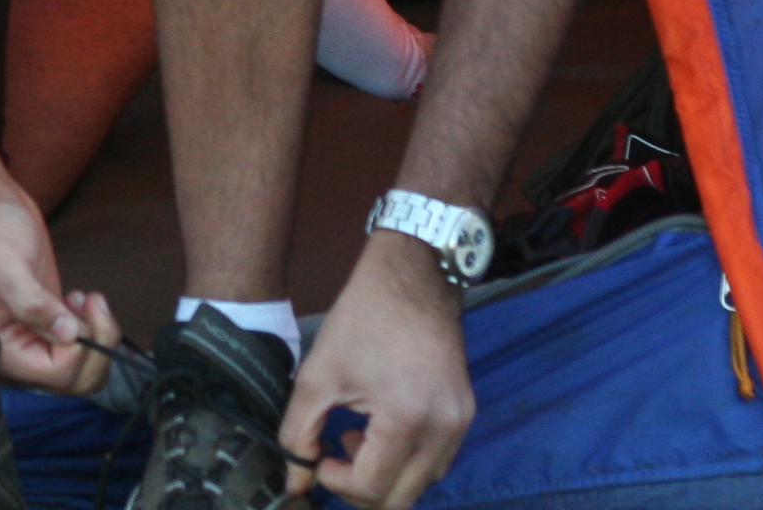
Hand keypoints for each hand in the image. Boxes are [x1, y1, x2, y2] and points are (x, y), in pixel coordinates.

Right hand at [0, 188, 118, 395]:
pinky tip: (76, 299)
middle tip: (93, 302)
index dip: (81, 347)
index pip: (55, 374)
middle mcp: (14, 357)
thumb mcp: (8, 265)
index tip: (84, 306)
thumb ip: (34, 304)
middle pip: (74, 380)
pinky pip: (80, 350)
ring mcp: (31, 344)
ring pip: (83, 369)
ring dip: (97, 336)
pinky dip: (92, 329)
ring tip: (84, 298)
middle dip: (96, 345)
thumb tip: (68, 334)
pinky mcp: (46, 329)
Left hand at [281, 233, 473, 503]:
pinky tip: (382, 430)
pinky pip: (437, 460)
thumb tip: (296, 482)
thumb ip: (299, 434)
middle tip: (335, 457)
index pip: (372, 488)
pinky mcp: (466, 412)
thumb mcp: (318, 375)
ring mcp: (461, 422)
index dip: (337, 482)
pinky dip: (408, 459)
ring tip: (357, 438)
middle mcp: (443, 428)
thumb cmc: (363, 317)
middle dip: (362, 489)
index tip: (320, 458)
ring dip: (387, 476)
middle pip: (402, 499)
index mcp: (406, 419)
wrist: (414, 274)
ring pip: (422, 483)